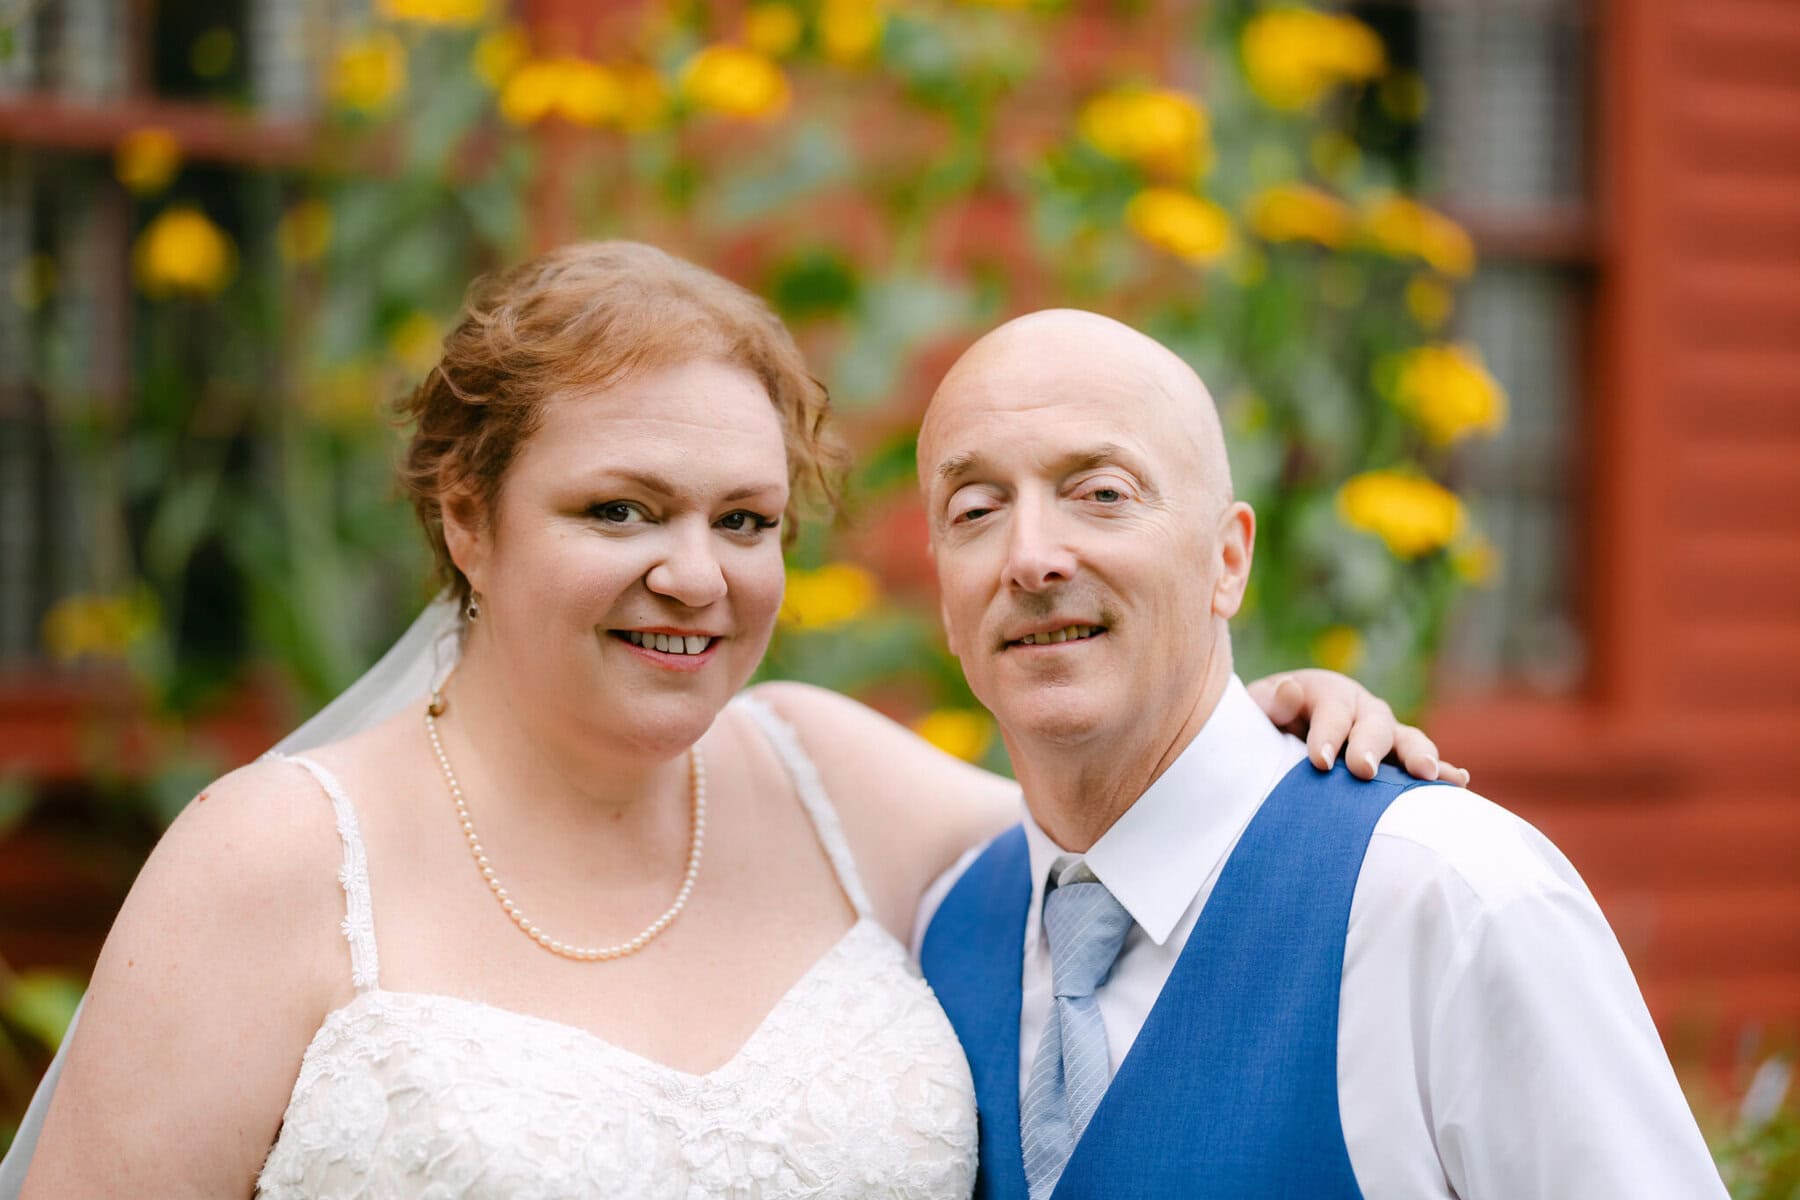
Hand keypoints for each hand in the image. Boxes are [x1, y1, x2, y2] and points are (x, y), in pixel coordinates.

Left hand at [1246, 669, 1469, 786]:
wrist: (1284, 734)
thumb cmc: (1270, 723)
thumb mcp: (1261, 708)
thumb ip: (1270, 702)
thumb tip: (1289, 691)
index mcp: (1327, 693)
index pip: (1331, 709)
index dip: (1327, 733)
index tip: (1318, 760)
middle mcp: (1362, 710)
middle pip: (1373, 724)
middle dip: (1370, 746)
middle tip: (1362, 770)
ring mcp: (1385, 734)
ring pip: (1407, 740)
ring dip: (1418, 755)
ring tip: (1425, 774)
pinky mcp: (1399, 759)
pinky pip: (1424, 763)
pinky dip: (1442, 770)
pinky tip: (1458, 780)